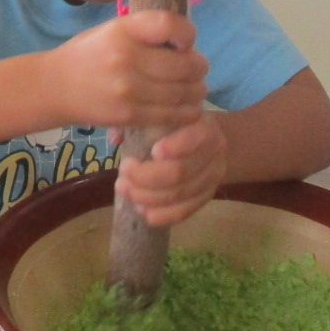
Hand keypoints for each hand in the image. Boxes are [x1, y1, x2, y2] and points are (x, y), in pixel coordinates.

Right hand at [44, 11, 206, 132]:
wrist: (55, 87)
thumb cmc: (89, 54)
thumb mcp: (112, 30)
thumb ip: (146, 32)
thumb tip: (186, 44)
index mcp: (123, 29)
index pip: (170, 24)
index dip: (187, 33)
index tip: (185, 42)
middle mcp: (127, 57)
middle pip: (185, 64)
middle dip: (199, 67)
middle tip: (198, 68)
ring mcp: (128, 89)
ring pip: (183, 92)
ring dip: (197, 90)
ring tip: (196, 88)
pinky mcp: (129, 115)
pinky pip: (171, 114)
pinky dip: (187, 111)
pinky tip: (188, 107)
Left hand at [116, 112, 225, 226]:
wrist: (210, 142)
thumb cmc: (178, 125)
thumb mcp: (165, 115)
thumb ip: (140, 122)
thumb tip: (115, 138)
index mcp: (204, 126)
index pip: (195, 138)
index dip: (174, 147)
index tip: (152, 152)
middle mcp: (213, 153)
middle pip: (180, 172)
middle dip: (146, 176)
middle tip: (122, 172)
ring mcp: (212, 177)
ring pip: (180, 194)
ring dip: (148, 196)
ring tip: (125, 190)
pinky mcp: (207, 197)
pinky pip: (185, 211)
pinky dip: (162, 215)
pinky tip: (143, 210)